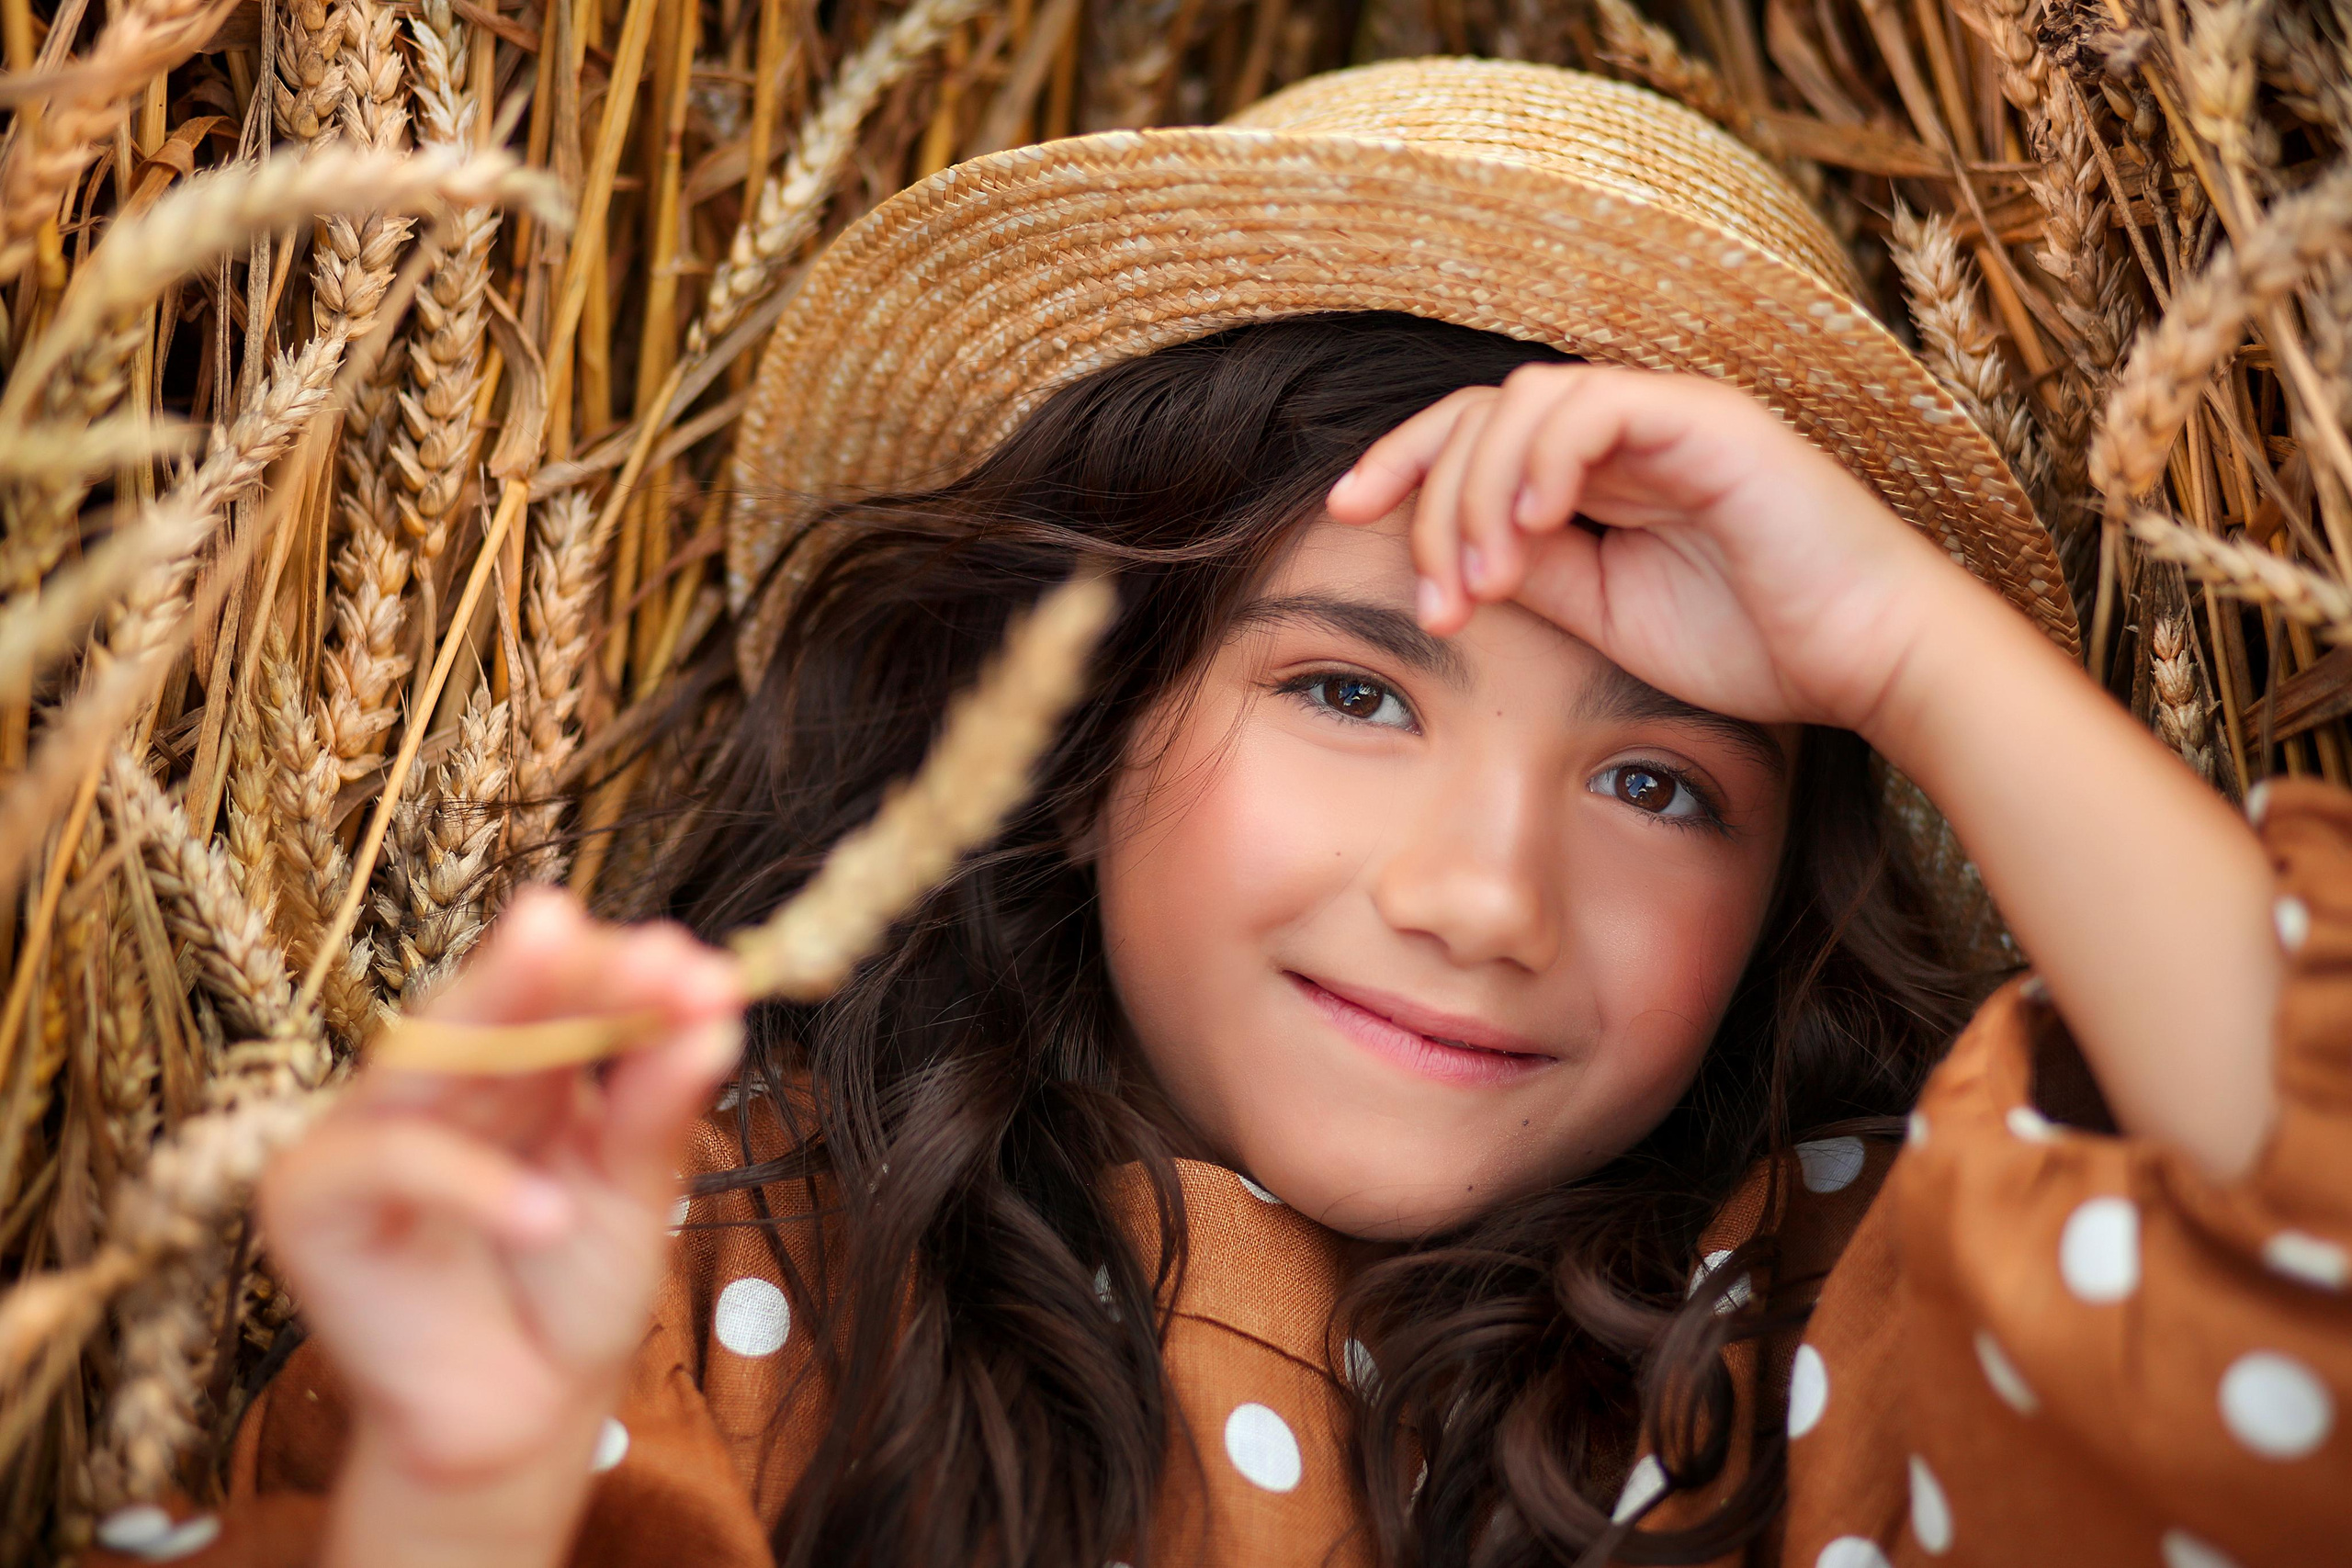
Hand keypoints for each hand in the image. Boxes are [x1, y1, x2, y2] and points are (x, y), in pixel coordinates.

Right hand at [260, 888, 742, 1488]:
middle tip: (652, 951)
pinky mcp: (314, 1198)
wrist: (518, 1419)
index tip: (713, 977)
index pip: (564, 987)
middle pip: (499, 1000)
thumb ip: (654, 1110)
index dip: (630, 975)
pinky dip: (474, 1182)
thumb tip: (719, 1018)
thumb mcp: (631, 1192)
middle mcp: (442, 1080)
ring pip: (437, 1052)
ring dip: (529, 1021)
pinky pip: (393, 1162)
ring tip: (626, 1013)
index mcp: (520, 1062)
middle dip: (577, 970)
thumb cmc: (570, 1291)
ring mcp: (368, 1128)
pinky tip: (547, 1214)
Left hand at [1334, 363, 2281, 1181]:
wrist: (1869, 662)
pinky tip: (1529, 533)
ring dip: (1481, 491)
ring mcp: (1664, 416)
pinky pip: (1596, 409)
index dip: (1402, 466)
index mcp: (1592, 471)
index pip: (1471, 435)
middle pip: (1480, 411)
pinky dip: (1544, 460)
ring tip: (1482, 582)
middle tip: (1434, 595)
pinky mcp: (1707, 421)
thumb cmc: (1749, 644)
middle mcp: (1622, 430)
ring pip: (1525, 402)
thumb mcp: (1601, 617)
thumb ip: (1528, 575)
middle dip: (1426, 491)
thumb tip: (1441, 563)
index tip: (1344, 518)